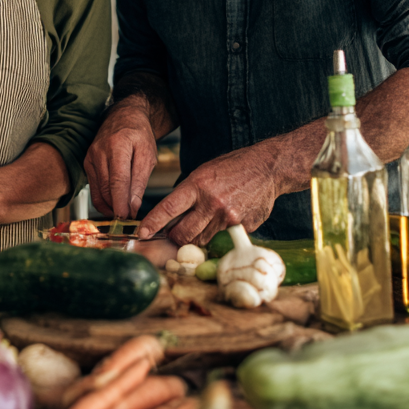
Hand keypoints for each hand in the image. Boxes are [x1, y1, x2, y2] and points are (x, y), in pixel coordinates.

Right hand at [84, 104, 157, 218]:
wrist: (123, 118)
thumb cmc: (139, 135)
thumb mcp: (147, 155)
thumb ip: (140, 181)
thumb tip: (132, 206)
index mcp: (117, 146)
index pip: (117, 182)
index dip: (121, 203)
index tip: (127, 218)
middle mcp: (99, 152)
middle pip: (105, 190)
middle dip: (117, 208)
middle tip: (130, 219)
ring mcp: (90, 158)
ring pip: (97, 192)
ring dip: (110, 207)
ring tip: (124, 212)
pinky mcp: (87, 164)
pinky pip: (93, 188)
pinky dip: (103, 200)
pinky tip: (115, 203)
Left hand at [138, 146, 277, 244]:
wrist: (267, 168)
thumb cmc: (232, 168)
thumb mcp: (203, 173)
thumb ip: (187, 194)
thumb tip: (170, 216)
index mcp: (197, 186)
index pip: (167, 209)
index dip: (152, 224)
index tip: (141, 233)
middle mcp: (212, 204)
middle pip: (183, 234)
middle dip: (175, 237)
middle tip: (175, 233)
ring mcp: (228, 218)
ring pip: (202, 240)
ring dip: (197, 237)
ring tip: (203, 222)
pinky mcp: (243, 228)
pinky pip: (223, 238)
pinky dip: (219, 233)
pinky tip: (226, 218)